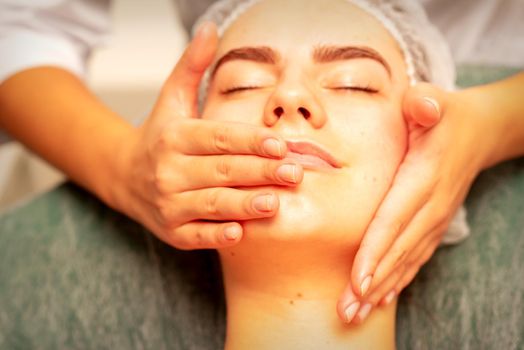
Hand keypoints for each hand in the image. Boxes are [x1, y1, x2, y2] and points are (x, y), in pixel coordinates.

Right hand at [113, 22, 302, 248]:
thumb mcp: (171, 100)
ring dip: (243, 204)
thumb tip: (210, 28)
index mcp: (175, 136)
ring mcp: (169, 203)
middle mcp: (169, 170)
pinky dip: (217, 235)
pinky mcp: (172, 230)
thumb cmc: (160, 136)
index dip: (249, 141)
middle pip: (221, 170)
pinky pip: (197, 235)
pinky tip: (241, 233)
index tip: (280, 144)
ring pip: (211, 203)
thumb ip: (192, 66)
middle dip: (259, 171)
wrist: (124, 176)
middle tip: (294, 172)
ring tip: (275, 202)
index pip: (218, 137)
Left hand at [336, 82, 497, 323]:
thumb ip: (426, 104)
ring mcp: (434, 219)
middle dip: (371, 282)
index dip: (377, 249)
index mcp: (424, 176)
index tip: (358, 279)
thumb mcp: (435, 102)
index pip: (394, 218)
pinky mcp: (434, 225)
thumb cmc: (445, 115)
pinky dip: (398, 280)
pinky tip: (380, 299)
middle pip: (397, 250)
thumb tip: (423, 105)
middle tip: (347, 312)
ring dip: (380, 289)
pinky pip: (416, 258)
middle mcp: (431, 205)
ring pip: (406, 261)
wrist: (480, 132)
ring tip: (355, 315)